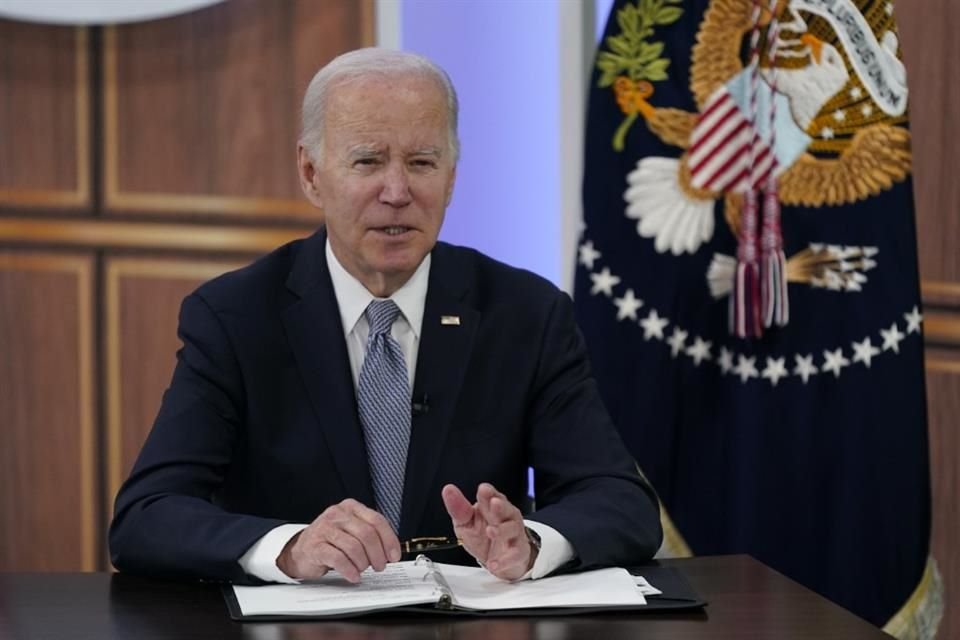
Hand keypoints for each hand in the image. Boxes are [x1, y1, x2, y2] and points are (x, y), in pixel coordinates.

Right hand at [276, 499, 400, 582]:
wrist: (301, 550)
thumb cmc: (331, 542)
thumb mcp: (351, 531)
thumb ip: (370, 535)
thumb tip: (390, 551)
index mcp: (351, 508)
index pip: (377, 520)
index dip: (389, 540)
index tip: (394, 556)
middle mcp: (337, 514)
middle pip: (367, 534)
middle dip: (377, 554)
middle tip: (380, 566)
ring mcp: (325, 529)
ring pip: (354, 547)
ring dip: (363, 563)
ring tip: (363, 570)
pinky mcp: (315, 546)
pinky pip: (338, 559)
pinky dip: (350, 570)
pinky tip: (353, 576)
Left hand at [441, 483, 535, 580]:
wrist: (500, 560)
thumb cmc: (482, 536)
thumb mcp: (466, 522)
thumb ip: (458, 508)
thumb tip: (448, 490)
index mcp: (491, 506)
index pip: (490, 495)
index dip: (488, 493)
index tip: (484, 489)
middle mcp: (505, 516)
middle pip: (505, 508)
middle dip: (500, 505)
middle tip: (494, 503)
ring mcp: (513, 533)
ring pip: (511, 529)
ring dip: (501, 530)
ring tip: (490, 531)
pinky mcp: (518, 551)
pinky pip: (514, 554)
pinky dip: (504, 560)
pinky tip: (493, 563)